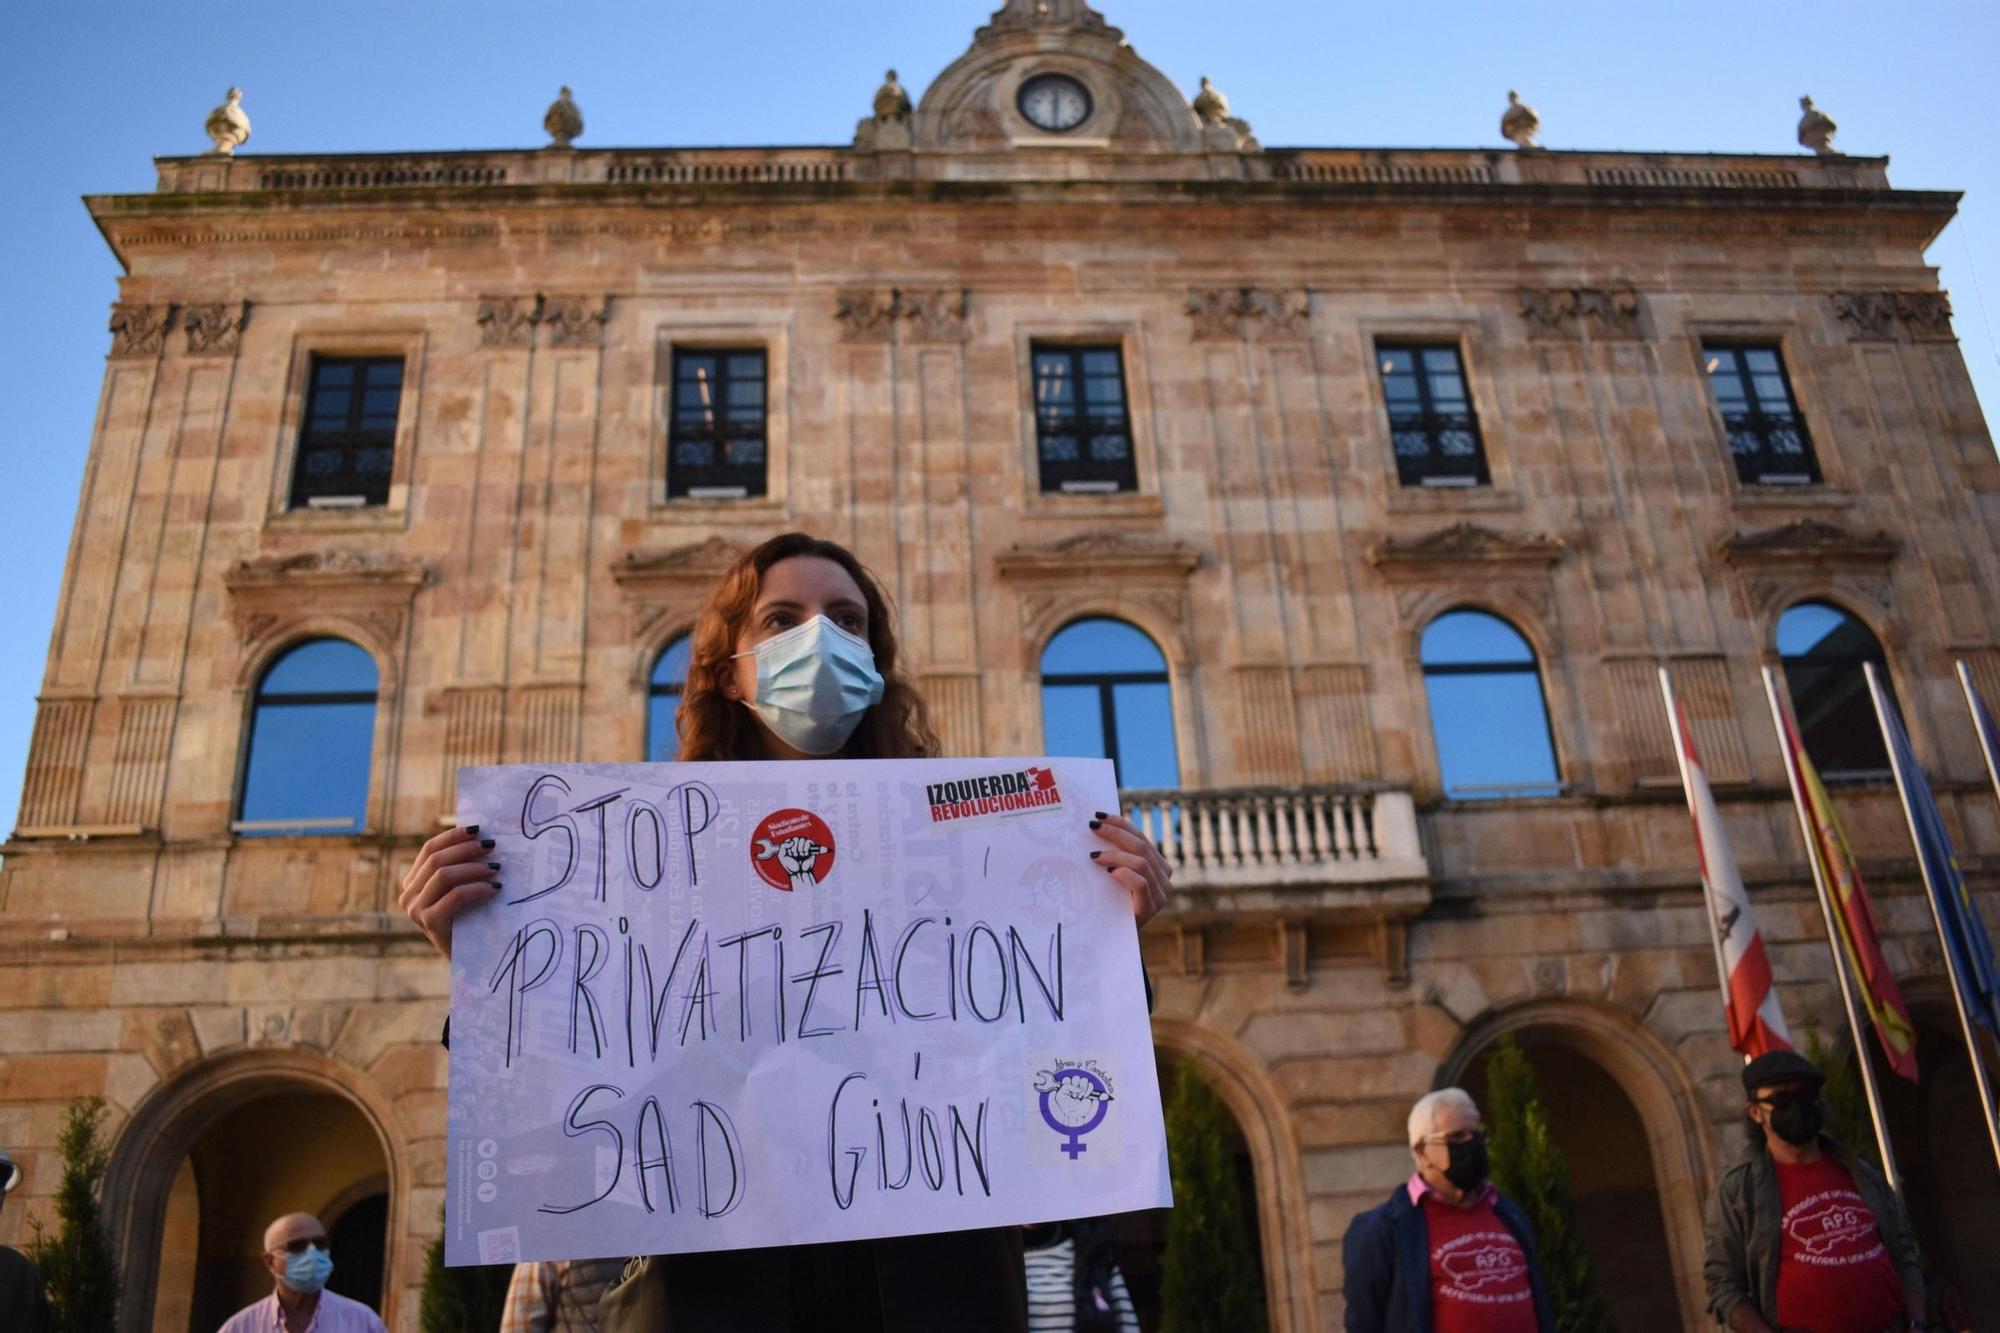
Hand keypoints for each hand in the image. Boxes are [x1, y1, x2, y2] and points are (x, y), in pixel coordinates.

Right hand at [399, 826, 498, 961]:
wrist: (469, 958)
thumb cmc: (468, 919)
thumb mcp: (458, 889)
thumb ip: (459, 867)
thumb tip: (479, 835)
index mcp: (412, 882)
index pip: (429, 849)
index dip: (453, 837)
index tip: (477, 829)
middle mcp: (408, 895)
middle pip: (436, 860)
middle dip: (466, 849)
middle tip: (492, 846)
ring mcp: (415, 910)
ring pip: (444, 875)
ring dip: (474, 868)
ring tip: (496, 868)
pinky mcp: (429, 923)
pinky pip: (454, 896)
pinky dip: (476, 888)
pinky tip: (494, 888)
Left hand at [778, 837, 827, 877]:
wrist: (799, 873)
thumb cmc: (790, 866)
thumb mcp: (782, 856)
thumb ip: (783, 846)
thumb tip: (791, 841)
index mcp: (790, 845)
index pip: (789, 840)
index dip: (788, 848)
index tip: (789, 855)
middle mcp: (797, 844)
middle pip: (796, 839)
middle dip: (794, 849)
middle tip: (795, 856)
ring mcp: (804, 846)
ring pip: (802, 840)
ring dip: (800, 849)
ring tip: (800, 855)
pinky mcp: (811, 848)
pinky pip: (808, 842)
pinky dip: (805, 848)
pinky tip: (805, 854)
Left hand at [1088, 811, 1171, 927]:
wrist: (1115, 938)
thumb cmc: (1112, 903)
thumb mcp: (1115, 876)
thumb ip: (1116, 857)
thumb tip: (1095, 827)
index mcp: (1157, 865)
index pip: (1141, 837)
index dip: (1121, 824)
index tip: (1099, 816)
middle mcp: (1164, 877)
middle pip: (1141, 846)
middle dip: (1115, 833)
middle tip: (1093, 827)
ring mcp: (1161, 893)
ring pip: (1142, 863)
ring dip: (1115, 854)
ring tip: (1094, 856)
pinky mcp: (1151, 907)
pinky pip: (1141, 883)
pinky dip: (1124, 873)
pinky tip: (1109, 872)